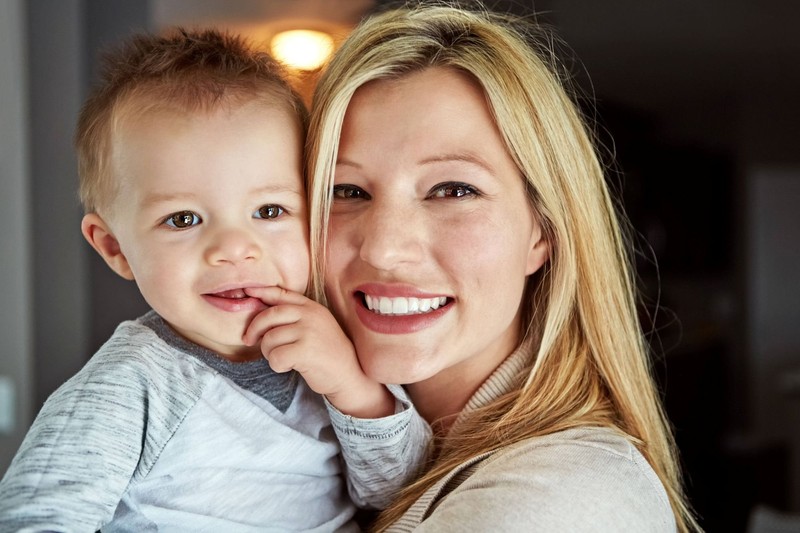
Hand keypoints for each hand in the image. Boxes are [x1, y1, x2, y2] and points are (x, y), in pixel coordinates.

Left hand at [242, 286, 393, 417]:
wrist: (349, 374)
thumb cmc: (327, 352)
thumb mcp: (316, 326)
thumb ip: (295, 316)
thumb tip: (261, 309)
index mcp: (312, 307)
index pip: (282, 294)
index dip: (262, 291)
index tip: (247, 291)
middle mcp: (310, 315)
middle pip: (269, 315)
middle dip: (254, 329)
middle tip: (249, 340)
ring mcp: (309, 332)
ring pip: (269, 339)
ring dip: (268, 352)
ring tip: (282, 357)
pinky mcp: (306, 350)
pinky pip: (275, 356)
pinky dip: (277, 365)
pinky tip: (289, 366)